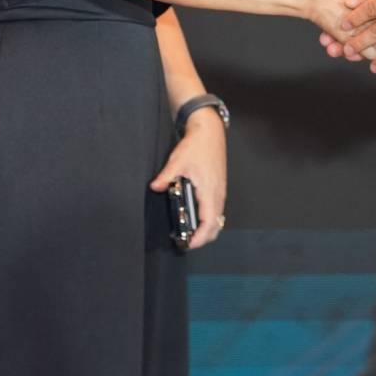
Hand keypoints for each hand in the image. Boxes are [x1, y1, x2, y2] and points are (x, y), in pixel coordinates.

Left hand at [150, 108, 227, 249]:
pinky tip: (195, 215)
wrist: (210, 131)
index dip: (200, 237)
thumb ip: (166, 177)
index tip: (189, 244)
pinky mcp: (219, 186)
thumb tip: (155, 187)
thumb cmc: (197, 145)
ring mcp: (220, 189)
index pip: (209, 222)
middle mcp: (218, 192)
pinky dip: (208, 218)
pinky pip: (217, 209)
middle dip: (204, 237)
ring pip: (218, 218)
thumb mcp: (177, 161)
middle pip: (217, 225)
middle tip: (186, 241)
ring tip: (189, 231)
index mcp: (209, 189)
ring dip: (206, 228)